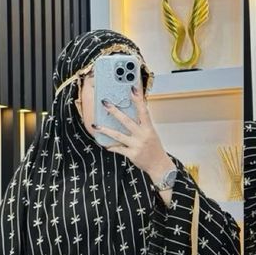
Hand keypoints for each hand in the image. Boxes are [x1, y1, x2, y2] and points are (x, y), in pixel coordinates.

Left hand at [92, 87, 174, 203]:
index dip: (138, 99)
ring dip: (106, 130)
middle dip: (115, 111)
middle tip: (105, 102)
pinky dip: (111, 146)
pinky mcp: (132, 154)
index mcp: (148, 128)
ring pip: (118, 135)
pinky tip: (104, 144)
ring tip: (96, 125)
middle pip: (127, 121)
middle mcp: (142, 135)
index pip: (143, 111)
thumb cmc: (154, 148)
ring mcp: (137, 145)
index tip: (132, 88)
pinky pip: (118, 149)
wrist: (159, 166)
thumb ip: (142, 123)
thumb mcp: (151, 133)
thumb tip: (132, 111)